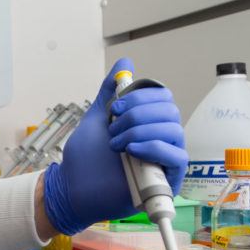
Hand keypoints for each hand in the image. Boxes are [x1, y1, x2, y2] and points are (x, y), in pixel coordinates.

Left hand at [43, 58, 187, 234]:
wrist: (72, 187)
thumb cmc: (85, 158)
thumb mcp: (97, 116)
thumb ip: (111, 90)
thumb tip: (125, 62)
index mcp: (147, 123)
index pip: (163, 98)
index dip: (140, 96)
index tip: (114, 106)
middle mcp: (160, 139)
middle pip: (170, 111)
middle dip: (137, 114)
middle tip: (113, 127)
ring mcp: (164, 160)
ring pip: (174, 131)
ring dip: (139, 131)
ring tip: (115, 143)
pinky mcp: (167, 180)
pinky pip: (177, 157)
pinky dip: (154, 148)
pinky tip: (131, 150)